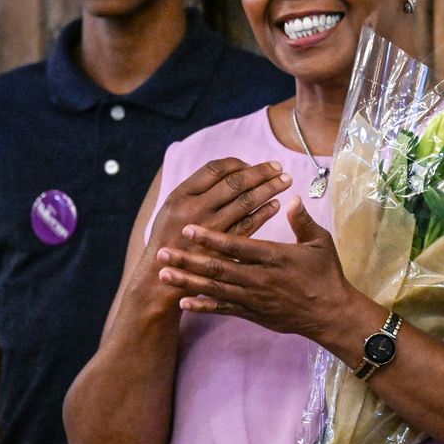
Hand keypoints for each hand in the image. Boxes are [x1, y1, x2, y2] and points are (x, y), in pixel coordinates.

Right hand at [146, 157, 291, 258]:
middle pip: (234, 182)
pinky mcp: (221, 248)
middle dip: (260, 172)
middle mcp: (195, 209)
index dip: (238, 164)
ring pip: (244, 202)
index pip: (215, 169)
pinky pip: (248, 226)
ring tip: (284, 182)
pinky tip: (275, 205)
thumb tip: (227, 173)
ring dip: (268, 189)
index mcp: (181, 195)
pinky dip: (263, 213)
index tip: (252, 164)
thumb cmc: (167, 241)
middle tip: (278, 167)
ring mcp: (209, 229)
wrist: (159, 280)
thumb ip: (195, 192)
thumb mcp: (171, 210)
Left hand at [156, 196, 353, 341]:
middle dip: (187, 260)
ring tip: (164, 275)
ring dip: (188, 282)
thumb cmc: (326, 275)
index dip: (210, 237)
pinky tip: (184, 303)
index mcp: (274, 257)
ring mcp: (254, 298)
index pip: (237, 245)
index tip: (188, 228)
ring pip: (215, 289)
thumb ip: (302, 220)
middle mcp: (260, 279)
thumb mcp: (320, 243)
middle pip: (217, 268)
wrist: (332, 315)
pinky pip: (224, 310)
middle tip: (162, 253)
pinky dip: (203, 307)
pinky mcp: (253, 314)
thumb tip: (292, 198)